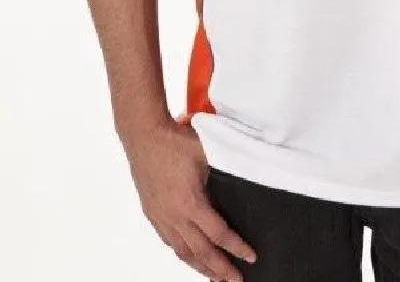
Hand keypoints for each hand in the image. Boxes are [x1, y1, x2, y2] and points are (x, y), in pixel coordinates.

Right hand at [124, 118, 255, 280]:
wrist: (144, 135)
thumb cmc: (176, 140)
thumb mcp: (208, 151)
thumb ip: (227, 166)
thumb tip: (251, 170)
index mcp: (190, 203)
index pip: (219, 234)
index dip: (236, 248)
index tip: (251, 257)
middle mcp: (174, 216)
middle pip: (201, 253)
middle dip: (220, 270)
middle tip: (235, 281)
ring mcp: (160, 217)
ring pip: (182, 252)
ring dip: (200, 267)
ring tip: (215, 278)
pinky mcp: (152, 213)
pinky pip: (169, 242)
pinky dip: (183, 253)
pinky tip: (190, 256)